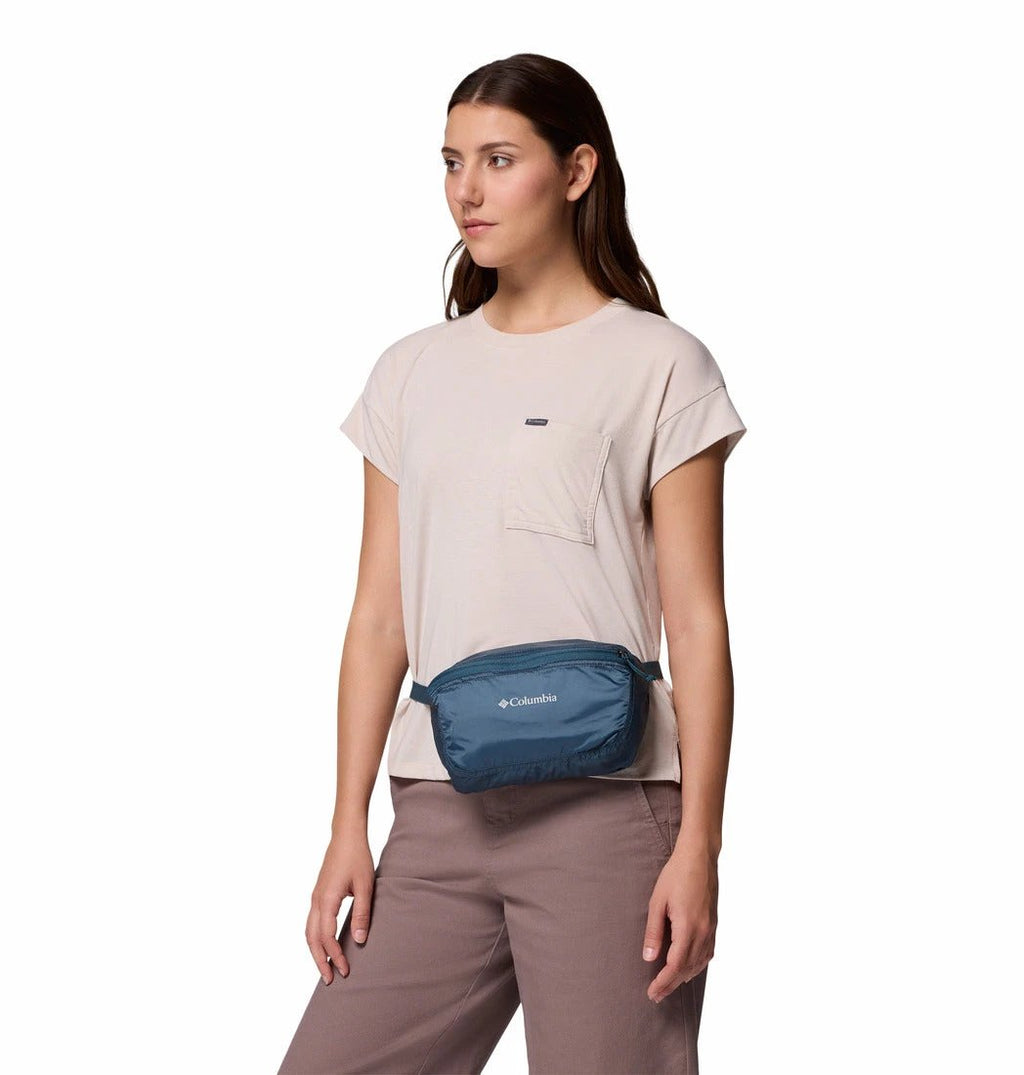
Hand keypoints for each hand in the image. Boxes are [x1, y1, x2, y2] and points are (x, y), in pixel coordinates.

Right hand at [305, 833, 375, 984]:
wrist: (346, 835)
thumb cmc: (357, 857)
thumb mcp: (365, 886)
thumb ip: (362, 913)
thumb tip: (359, 941)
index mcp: (326, 900)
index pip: (327, 937)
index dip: (336, 956)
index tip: (345, 970)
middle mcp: (316, 901)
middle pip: (312, 939)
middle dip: (320, 960)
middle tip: (330, 979)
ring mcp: (315, 897)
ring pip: (308, 931)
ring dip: (316, 951)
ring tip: (325, 966)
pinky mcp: (318, 893)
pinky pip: (311, 922)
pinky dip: (315, 938)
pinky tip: (325, 943)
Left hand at [641, 846, 717, 1003]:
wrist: (699, 857)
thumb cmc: (676, 875)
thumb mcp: (657, 902)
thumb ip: (654, 931)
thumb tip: (648, 957)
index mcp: (688, 928)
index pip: (675, 966)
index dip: (663, 982)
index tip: (652, 993)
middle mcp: (703, 932)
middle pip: (687, 969)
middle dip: (671, 984)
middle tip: (656, 995)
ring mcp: (711, 929)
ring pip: (699, 964)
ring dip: (684, 977)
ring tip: (669, 985)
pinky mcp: (714, 924)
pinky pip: (707, 954)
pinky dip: (697, 965)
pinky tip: (688, 967)